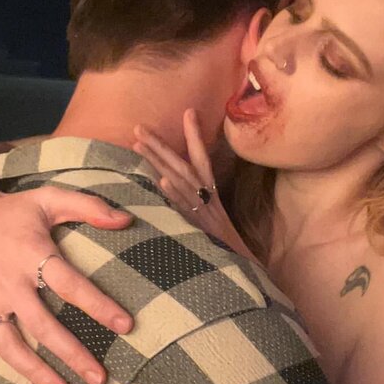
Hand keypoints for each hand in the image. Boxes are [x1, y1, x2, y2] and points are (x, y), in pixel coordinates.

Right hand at [0, 178, 134, 383]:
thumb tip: (126, 218)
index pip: (69, 283)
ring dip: (35, 372)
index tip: (126, 326)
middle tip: (101, 378)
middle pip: (42, 325)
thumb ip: (88, 207)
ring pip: (9, 345)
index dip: (98, 305)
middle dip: (72, 354)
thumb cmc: (12, 210)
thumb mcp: (49, 198)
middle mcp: (7, 282)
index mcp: (30, 253)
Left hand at [133, 110, 253, 259]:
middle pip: (185, 165)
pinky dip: (176, 195)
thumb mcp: (210, 224)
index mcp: (211, 196)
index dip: (195, 135)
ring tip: (140, 146)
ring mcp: (205, 213)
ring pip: (183, 182)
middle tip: (138, 127)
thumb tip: (174, 194)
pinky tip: (162, 182)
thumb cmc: (225, 251)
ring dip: (161, 162)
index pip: (203, 159)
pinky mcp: (202, 229)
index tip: (188, 110)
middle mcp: (209, 199)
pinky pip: (187, 210)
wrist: (246, 273)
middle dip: (161, 145)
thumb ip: (194, 209)